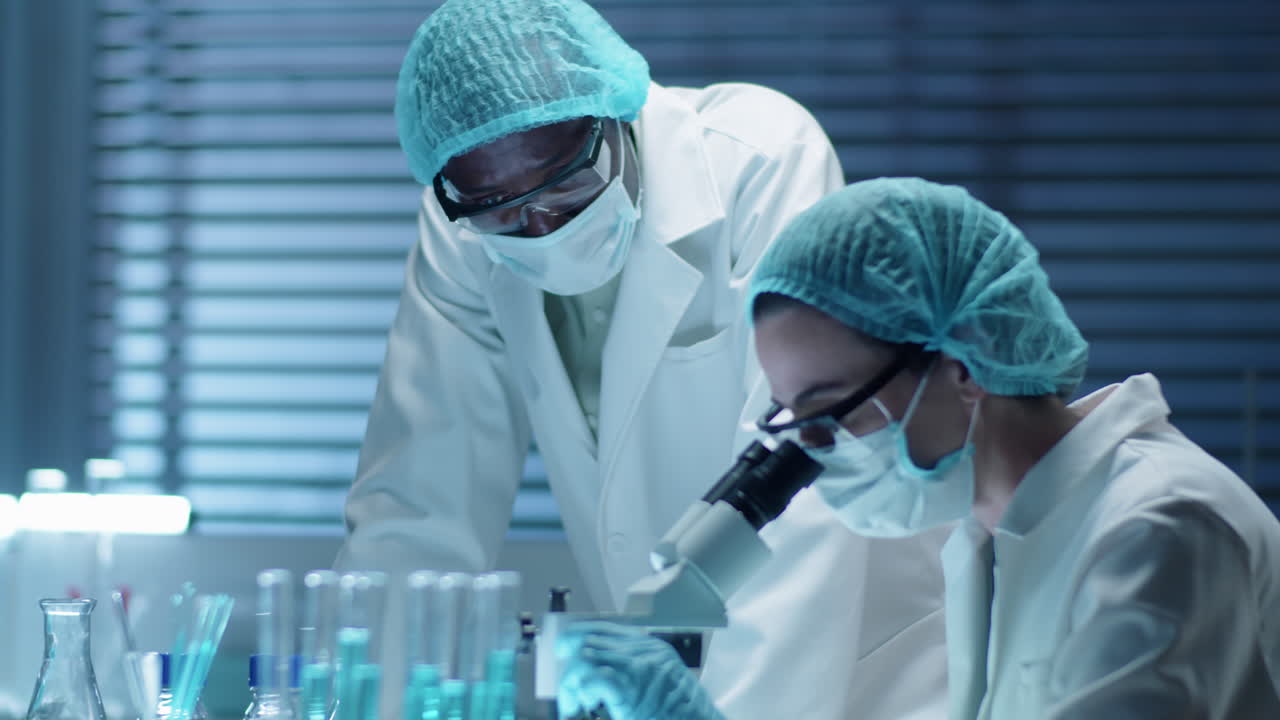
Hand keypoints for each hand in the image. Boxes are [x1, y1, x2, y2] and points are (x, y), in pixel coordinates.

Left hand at [556, 621, 724, 719]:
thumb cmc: (679, 713)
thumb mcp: (659, 683)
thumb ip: (632, 671)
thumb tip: (595, 675)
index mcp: (650, 647)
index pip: (603, 627)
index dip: (578, 635)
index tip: (563, 648)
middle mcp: (644, 651)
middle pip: (590, 641)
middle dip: (570, 665)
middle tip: (567, 691)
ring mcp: (639, 668)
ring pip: (586, 657)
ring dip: (571, 683)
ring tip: (574, 704)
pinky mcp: (631, 690)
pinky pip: (593, 678)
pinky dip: (581, 692)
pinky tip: (585, 705)